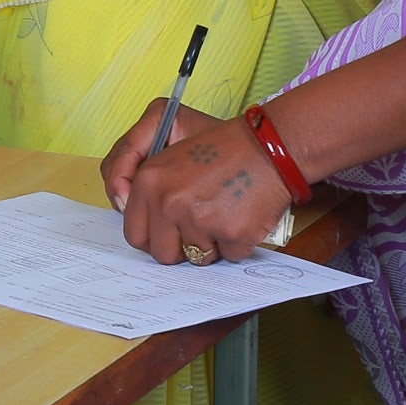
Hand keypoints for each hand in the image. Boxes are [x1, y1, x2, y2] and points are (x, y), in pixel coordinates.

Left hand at [115, 105, 298, 265]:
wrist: (270, 146)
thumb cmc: (225, 150)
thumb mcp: (172, 157)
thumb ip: (150, 193)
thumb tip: (143, 234)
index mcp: (149, 181)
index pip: (135, 234)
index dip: (154, 237)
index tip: (168, 233)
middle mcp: (169, 202)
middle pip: (163, 254)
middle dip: (181, 247)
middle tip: (201, 226)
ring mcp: (200, 220)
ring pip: (198, 258)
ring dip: (213, 243)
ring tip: (225, 212)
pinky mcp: (232, 233)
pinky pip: (229, 256)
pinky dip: (239, 241)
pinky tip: (244, 214)